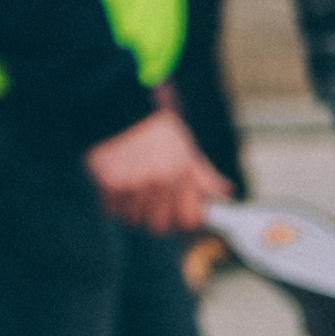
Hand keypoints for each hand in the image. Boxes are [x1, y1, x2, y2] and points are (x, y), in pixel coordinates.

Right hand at [86, 105, 230, 234]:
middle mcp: (158, 182)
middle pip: (159, 227)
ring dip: (132, 211)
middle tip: (152, 205)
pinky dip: (113, 203)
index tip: (178, 215)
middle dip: (156, 219)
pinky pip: (111, 210)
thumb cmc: (155, 129)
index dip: (184, 221)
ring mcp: (132, 184)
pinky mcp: (109, 184)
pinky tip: (117, 185)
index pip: (189, 221)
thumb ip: (205, 176)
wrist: (117, 108)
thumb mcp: (186, 148)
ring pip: (133, 220)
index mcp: (180, 174)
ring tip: (132, 190)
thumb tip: (226, 192)